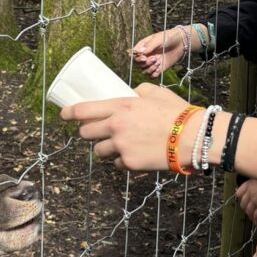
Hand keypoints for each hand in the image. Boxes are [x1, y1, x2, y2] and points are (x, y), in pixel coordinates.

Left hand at [60, 82, 189, 170]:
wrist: (194, 137)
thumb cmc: (177, 112)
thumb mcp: (155, 93)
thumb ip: (138, 92)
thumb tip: (131, 93)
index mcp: (120, 106)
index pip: (84, 110)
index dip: (69, 113)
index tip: (63, 114)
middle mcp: (115, 126)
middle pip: (85, 134)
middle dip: (88, 133)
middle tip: (96, 133)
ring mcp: (121, 147)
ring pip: (99, 152)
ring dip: (105, 149)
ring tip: (121, 145)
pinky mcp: (129, 164)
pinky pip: (117, 164)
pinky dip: (123, 161)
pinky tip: (136, 155)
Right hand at [131, 28, 187, 77]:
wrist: (181, 42)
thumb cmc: (169, 37)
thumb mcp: (158, 39)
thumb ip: (149, 45)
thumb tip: (140, 52)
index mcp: (143, 47)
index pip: (133, 55)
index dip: (137, 59)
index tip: (144, 58)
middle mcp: (146, 56)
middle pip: (138, 65)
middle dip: (146, 63)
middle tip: (155, 58)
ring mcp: (152, 63)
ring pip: (144, 71)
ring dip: (150, 69)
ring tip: (158, 62)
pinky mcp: (158, 68)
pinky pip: (152, 75)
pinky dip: (154, 74)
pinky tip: (160, 69)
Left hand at [236, 179, 256, 230]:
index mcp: (249, 183)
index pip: (239, 193)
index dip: (242, 200)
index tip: (246, 203)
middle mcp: (250, 192)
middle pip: (243, 204)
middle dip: (247, 210)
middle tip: (253, 214)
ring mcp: (255, 200)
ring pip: (249, 212)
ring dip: (252, 218)